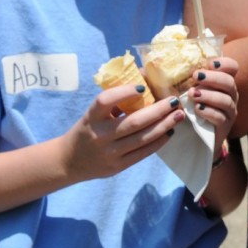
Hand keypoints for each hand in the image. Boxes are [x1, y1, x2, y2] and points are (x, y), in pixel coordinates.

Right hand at [62, 87, 186, 181]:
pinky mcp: (118, 166)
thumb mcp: (93, 114)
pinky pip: (143, 153)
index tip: (141, 87)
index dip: (124, 92)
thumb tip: (144, 81)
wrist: (69, 161)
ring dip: (164, 126)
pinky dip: (158, 141)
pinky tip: (169, 131)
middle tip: (174, 101)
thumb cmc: (87, 130)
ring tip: (178, 116)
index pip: (105, 101)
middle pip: (134, 122)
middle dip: (158, 110)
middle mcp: (100, 135)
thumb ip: (114, 102)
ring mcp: (110, 153)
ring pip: (143, 138)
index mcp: (91, 117)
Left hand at [186, 55, 239, 138]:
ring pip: (226, 100)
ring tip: (193, 94)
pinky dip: (209, 112)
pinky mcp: (225, 125)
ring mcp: (229, 111)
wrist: (193, 134)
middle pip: (229, 82)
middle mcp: (230, 94)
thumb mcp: (185, 88)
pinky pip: (220, 117)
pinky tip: (197, 109)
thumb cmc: (188, 106)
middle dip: (213, 78)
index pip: (232, 68)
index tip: (209, 63)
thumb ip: (179, 77)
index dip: (224, 63)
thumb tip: (157, 65)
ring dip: (209, 95)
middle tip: (196, 76)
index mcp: (222, 82)